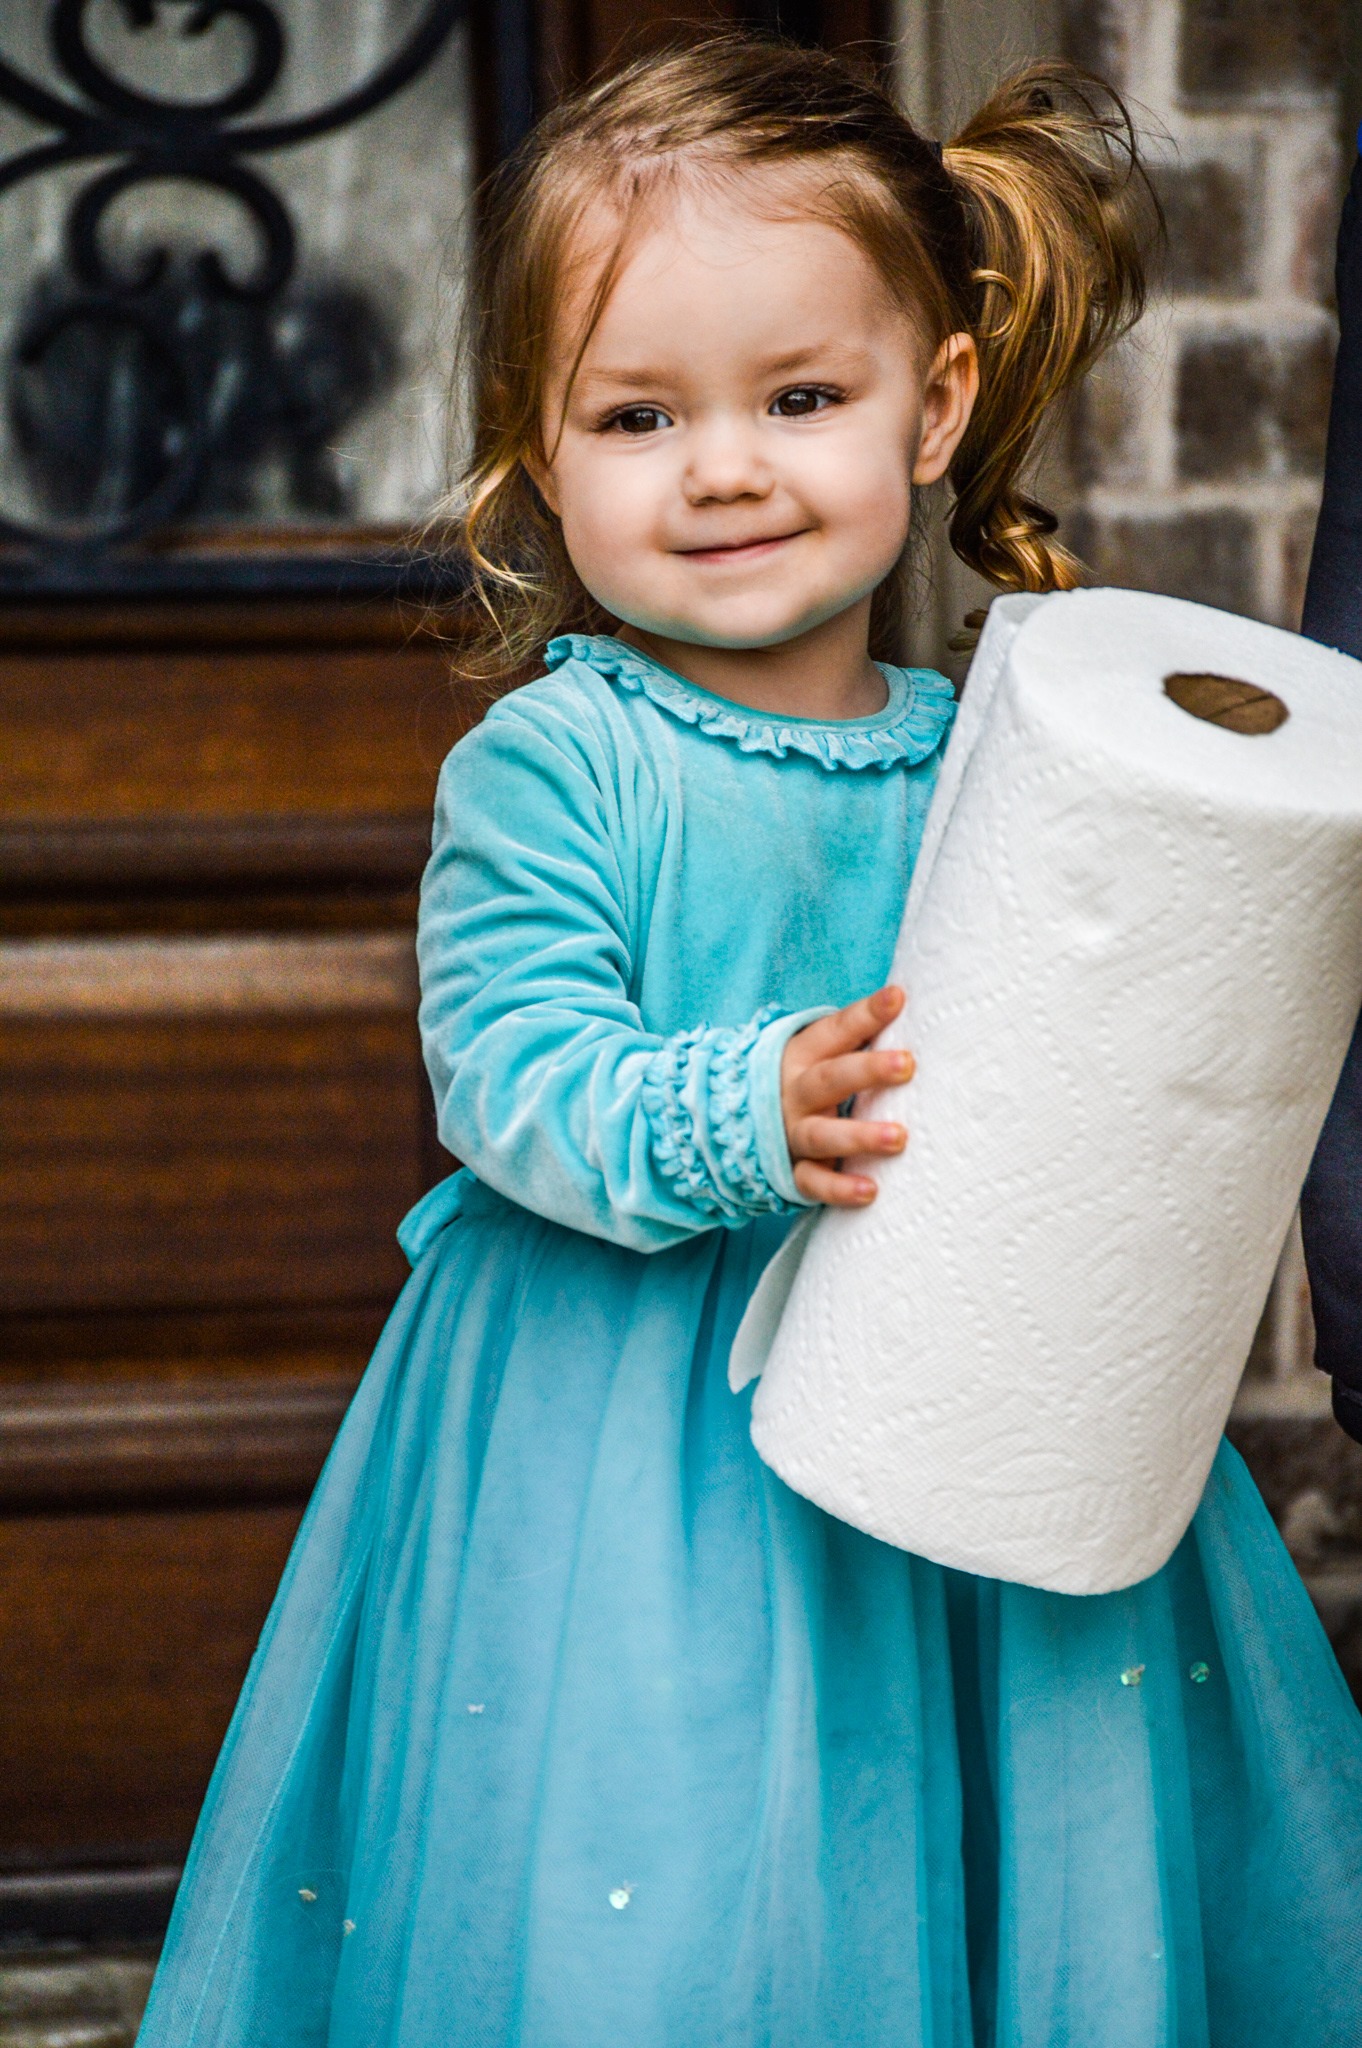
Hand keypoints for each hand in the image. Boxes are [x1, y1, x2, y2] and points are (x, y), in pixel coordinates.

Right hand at [780, 986, 913, 1206]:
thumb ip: (856, 1036)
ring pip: (821, 1134)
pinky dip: (838, 1188)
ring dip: (859, 1135)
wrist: (735, 1125)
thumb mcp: (817, 1054)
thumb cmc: (804, 1081)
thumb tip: (907, 999)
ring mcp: (790, 1134)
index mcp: (802, 1055)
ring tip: (898, 1137)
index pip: (835, 1031)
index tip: (898, 998)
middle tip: (907, 1064)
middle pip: (830, 1078)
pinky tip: (870, 1191)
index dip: (866, 1015)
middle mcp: (794, 1092)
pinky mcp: (790, 1172)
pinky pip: (813, 1182)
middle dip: (867, 1070)